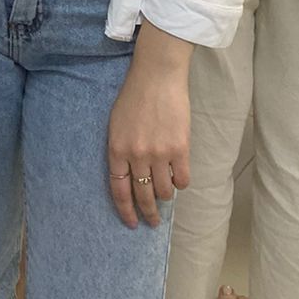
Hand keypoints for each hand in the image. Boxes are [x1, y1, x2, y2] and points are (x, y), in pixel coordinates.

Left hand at [107, 47, 190, 228]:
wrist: (156, 76)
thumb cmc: (134, 96)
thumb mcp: (116, 124)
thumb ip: (121, 151)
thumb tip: (130, 177)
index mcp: (116, 149)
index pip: (119, 190)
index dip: (125, 210)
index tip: (131, 222)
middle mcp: (136, 155)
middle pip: (142, 195)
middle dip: (148, 213)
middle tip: (152, 222)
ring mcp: (158, 153)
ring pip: (163, 190)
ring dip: (165, 195)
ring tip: (166, 193)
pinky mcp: (179, 149)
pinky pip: (182, 180)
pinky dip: (181, 184)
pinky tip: (179, 179)